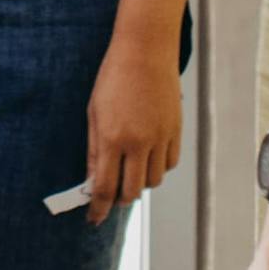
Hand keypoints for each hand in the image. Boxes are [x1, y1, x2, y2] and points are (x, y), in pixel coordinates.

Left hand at [83, 28, 183, 226]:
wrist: (145, 51)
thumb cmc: (113, 77)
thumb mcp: (94, 112)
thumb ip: (94, 150)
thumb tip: (93, 181)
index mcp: (112, 137)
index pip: (105, 187)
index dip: (99, 208)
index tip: (93, 218)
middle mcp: (138, 143)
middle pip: (132, 190)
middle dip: (119, 199)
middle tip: (111, 195)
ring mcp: (160, 138)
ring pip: (153, 181)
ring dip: (140, 183)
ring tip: (129, 171)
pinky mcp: (176, 132)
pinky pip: (169, 164)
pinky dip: (157, 168)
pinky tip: (147, 158)